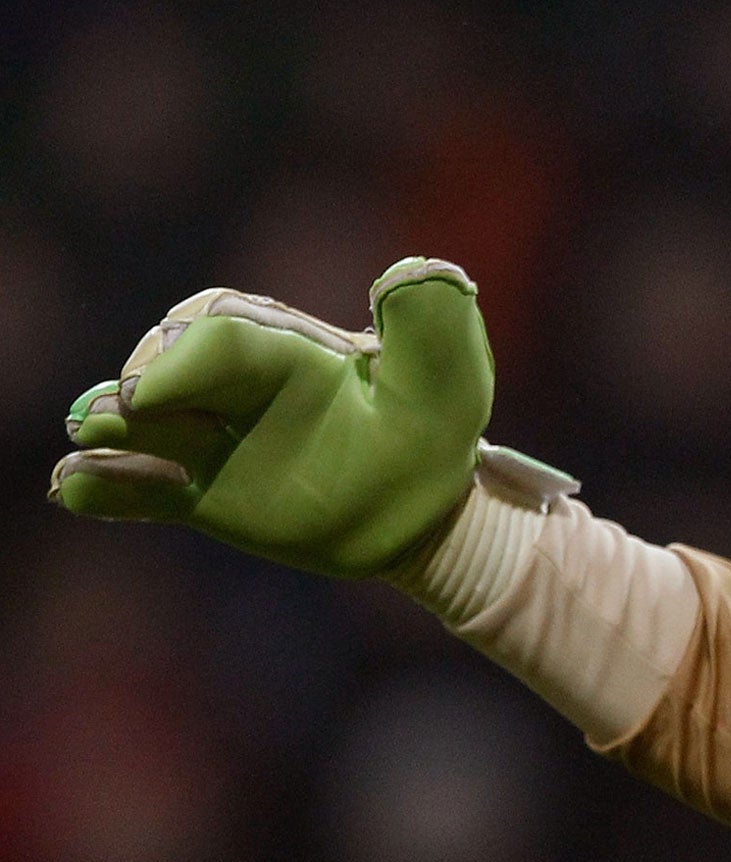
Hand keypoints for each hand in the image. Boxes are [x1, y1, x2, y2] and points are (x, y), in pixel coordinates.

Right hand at [49, 258, 492, 576]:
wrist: (429, 508)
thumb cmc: (435, 432)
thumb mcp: (448, 381)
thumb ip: (432, 328)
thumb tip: (411, 271)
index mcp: (285, 348)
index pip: (220, 334)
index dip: (184, 356)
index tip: (156, 390)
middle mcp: (236, 385)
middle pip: (168, 367)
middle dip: (143, 383)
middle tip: (128, 411)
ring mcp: (212, 438)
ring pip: (142, 424)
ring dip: (107, 427)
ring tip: (88, 439)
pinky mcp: (202, 492)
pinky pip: (140, 484)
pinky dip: (102, 482)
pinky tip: (70, 487)